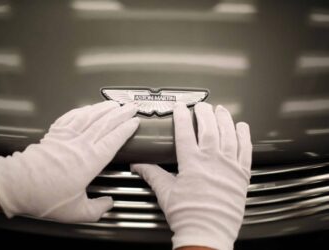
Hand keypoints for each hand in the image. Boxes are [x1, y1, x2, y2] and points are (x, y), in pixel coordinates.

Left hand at [0, 101, 138, 222]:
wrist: (17, 185)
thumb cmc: (45, 197)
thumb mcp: (76, 212)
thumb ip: (97, 209)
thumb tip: (108, 204)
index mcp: (90, 161)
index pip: (114, 140)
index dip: (126, 129)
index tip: (135, 122)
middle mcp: (80, 144)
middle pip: (105, 123)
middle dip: (121, 114)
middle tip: (131, 108)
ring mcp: (67, 136)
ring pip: (90, 116)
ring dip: (104, 108)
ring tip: (114, 103)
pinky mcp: (55, 133)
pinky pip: (71, 116)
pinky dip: (82, 110)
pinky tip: (88, 107)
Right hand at [131, 103, 251, 249]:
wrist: (208, 234)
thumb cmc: (187, 215)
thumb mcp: (165, 192)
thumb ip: (151, 174)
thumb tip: (138, 165)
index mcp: (192, 163)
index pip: (185, 131)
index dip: (182, 116)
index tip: (180, 108)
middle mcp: (212, 160)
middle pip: (209, 128)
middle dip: (204, 113)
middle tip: (202, 106)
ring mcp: (229, 166)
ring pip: (228, 134)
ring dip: (224, 119)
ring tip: (221, 109)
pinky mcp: (242, 174)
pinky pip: (246, 150)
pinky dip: (244, 136)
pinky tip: (242, 127)